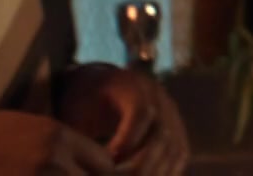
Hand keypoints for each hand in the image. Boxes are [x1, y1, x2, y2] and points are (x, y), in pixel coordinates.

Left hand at [57, 64, 189, 175]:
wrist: (102, 87)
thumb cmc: (82, 101)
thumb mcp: (73, 111)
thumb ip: (74, 137)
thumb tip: (74, 166)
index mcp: (132, 86)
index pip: (141, 113)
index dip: (127, 141)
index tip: (107, 164)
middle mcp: (159, 97)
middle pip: (163, 135)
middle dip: (141, 168)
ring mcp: (172, 114)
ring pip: (176, 149)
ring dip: (156, 175)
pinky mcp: (177, 131)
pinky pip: (179, 156)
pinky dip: (165, 174)